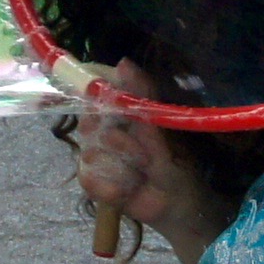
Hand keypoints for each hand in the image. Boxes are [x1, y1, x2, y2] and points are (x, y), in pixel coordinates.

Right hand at [72, 81, 226, 257]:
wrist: (175, 201)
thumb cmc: (171, 159)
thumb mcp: (159, 123)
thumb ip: (141, 93)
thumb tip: (123, 61)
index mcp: (117, 115)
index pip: (92, 98)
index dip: (95, 101)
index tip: (109, 110)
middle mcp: (102, 134)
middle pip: (87, 124)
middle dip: (117, 139)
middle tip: (139, 151)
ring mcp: (95, 159)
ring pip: (89, 154)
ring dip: (121, 164)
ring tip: (141, 171)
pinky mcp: (94, 183)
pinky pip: (89, 179)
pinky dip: (111, 187)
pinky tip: (128, 190)